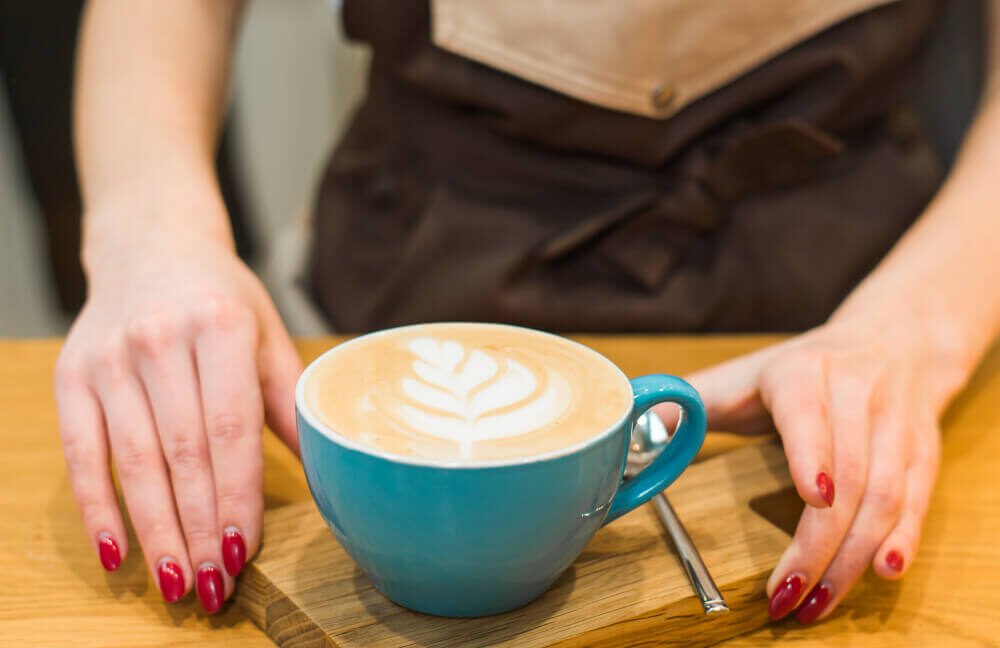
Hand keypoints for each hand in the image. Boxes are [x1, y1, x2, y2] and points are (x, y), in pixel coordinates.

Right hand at [55, 201, 301, 612]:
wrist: (151, 244)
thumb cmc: (222, 298)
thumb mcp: (267, 334)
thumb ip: (290, 400)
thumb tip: (327, 468)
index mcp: (219, 327)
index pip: (230, 429)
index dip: (237, 495)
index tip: (243, 549)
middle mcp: (160, 340)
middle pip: (182, 453)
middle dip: (198, 526)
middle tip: (213, 586)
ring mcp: (110, 359)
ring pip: (133, 461)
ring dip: (155, 529)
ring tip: (177, 581)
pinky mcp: (72, 375)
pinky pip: (82, 453)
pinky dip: (97, 507)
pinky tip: (117, 551)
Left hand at [653, 312, 968, 623]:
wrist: (893, 339)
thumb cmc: (805, 367)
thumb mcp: (745, 376)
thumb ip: (691, 403)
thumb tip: (630, 432)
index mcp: (802, 373)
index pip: (810, 414)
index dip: (814, 455)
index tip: (814, 497)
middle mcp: (856, 394)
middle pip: (849, 474)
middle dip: (819, 544)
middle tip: (786, 594)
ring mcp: (895, 424)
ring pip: (885, 495)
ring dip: (853, 557)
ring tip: (818, 602)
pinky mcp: (923, 451)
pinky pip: (918, 500)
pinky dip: (904, 540)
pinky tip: (883, 572)